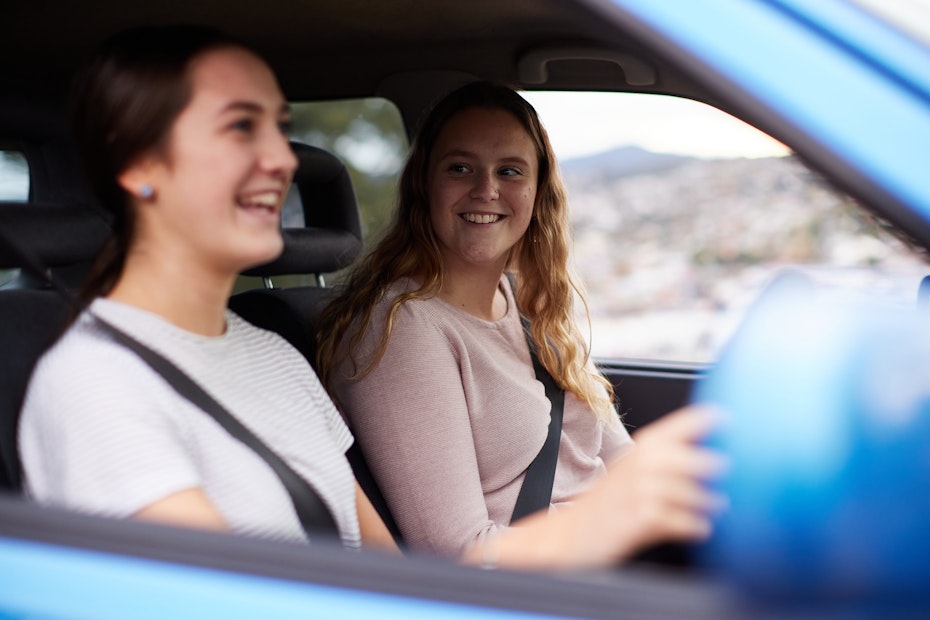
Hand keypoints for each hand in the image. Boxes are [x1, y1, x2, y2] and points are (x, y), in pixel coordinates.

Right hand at [558, 405, 726, 565]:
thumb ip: (667, 460)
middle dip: (712, 467)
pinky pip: (680, 521)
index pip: (680, 425)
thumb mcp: (633, 471)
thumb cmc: (610, 503)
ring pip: (690, 492)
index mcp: (642, 447)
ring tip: (716, 506)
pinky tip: (700, 527)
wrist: (573, 533)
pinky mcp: (641, 519)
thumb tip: (713, 456)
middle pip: (690, 459)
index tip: (727, 419)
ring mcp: (640, 492)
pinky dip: (694, 525)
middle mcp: (642, 465)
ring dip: (708, 502)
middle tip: (727, 471)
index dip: (706, 420)